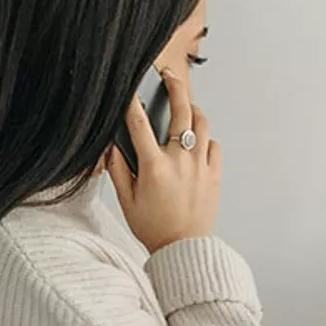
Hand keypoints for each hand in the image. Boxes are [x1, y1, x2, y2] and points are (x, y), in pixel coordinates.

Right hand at [106, 68, 219, 253]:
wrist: (184, 250)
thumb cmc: (153, 228)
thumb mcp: (127, 200)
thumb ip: (118, 169)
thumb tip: (110, 146)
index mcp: (154, 166)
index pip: (138, 123)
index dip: (131, 101)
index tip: (129, 88)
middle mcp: (180, 160)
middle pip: (181, 110)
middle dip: (174, 86)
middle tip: (169, 75)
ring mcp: (200, 165)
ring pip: (202, 123)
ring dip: (192, 110)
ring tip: (185, 106)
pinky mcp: (214, 174)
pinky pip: (213, 144)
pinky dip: (204, 138)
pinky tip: (195, 141)